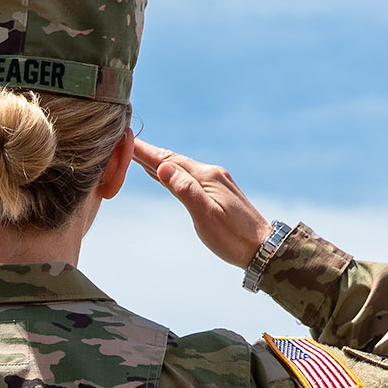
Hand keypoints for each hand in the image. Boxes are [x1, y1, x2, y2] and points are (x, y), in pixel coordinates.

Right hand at [131, 138, 272, 268]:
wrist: (263, 247)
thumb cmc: (233, 237)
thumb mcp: (205, 216)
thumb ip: (184, 190)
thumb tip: (162, 168)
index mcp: (206, 176)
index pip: (169, 160)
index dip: (145, 152)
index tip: (125, 140)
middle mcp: (211, 173)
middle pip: (173, 160)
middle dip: (148, 153)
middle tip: (124, 143)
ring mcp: (215, 181)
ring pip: (180, 167)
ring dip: (158, 161)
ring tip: (136, 155)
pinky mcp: (217, 191)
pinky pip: (187, 176)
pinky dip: (171, 172)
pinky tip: (163, 173)